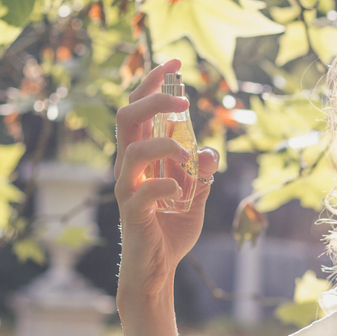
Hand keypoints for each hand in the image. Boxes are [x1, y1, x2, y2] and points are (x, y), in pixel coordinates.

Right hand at [114, 57, 220, 306]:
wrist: (157, 272)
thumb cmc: (169, 234)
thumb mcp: (194, 200)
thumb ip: (201, 176)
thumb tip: (209, 150)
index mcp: (141, 159)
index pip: (139, 110)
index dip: (152, 82)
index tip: (174, 62)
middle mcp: (129, 169)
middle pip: (127, 118)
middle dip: (153, 98)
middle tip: (184, 97)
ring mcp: (128, 190)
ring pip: (131, 151)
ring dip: (164, 145)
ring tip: (187, 156)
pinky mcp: (133, 214)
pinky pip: (142, 192)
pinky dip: (165, 185)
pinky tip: (181, 192)